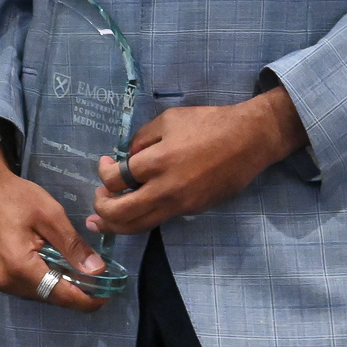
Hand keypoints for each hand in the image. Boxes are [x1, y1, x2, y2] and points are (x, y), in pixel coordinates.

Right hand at [0, 143, 107, 311]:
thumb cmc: (16, 196)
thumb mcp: (51, 215)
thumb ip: (73, 245)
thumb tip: (97, 270)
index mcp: (18, 266)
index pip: (58, 294)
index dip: (84, 300)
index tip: (105, 298)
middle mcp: (3, 280)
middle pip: (46, 296)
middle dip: (70, 291)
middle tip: (93, 281)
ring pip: (33, 293)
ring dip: (52, 285)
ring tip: (70, 271)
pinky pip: (20, 286)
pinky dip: (36, 280)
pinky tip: (46, 265)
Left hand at [88, 89, 307, 235]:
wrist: (249, 140)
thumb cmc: (208, 123)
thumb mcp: (168, 119)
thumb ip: (142, 139)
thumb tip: (127, 158)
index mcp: (156, 162)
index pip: (116, 180)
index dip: (104, 174)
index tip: (105, 164)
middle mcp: (165, 189)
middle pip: (121, 214)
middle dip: (101, 210)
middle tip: (97, 200)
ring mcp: (180, 204)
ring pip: (140, 226)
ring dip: (117, 226)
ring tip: (102, 223)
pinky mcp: (193, 210)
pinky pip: (160, 218)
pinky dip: (142, 218)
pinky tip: (135, 211)